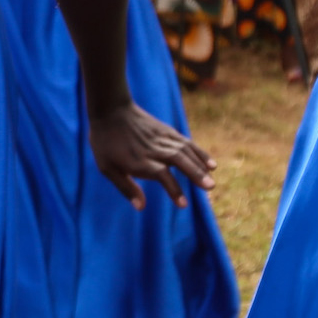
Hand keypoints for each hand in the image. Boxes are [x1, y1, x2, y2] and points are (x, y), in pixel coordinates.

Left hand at [89, 100, 216, 209]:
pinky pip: (186, 142)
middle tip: (210, 187)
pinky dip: (199, 152)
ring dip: (200, 165)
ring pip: (185, 151)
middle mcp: (153, 150)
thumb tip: (141, 207)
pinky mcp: (167, 131)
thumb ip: (126, 188)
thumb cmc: (105, 143)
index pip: (162, 176)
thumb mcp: (107, 168)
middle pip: (179, 161)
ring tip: (212, 180)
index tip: (183, 205)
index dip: (174, 190)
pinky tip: (210, 163)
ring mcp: (162, 139)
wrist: (110, 110)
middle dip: (195, 174)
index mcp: (139, 161)